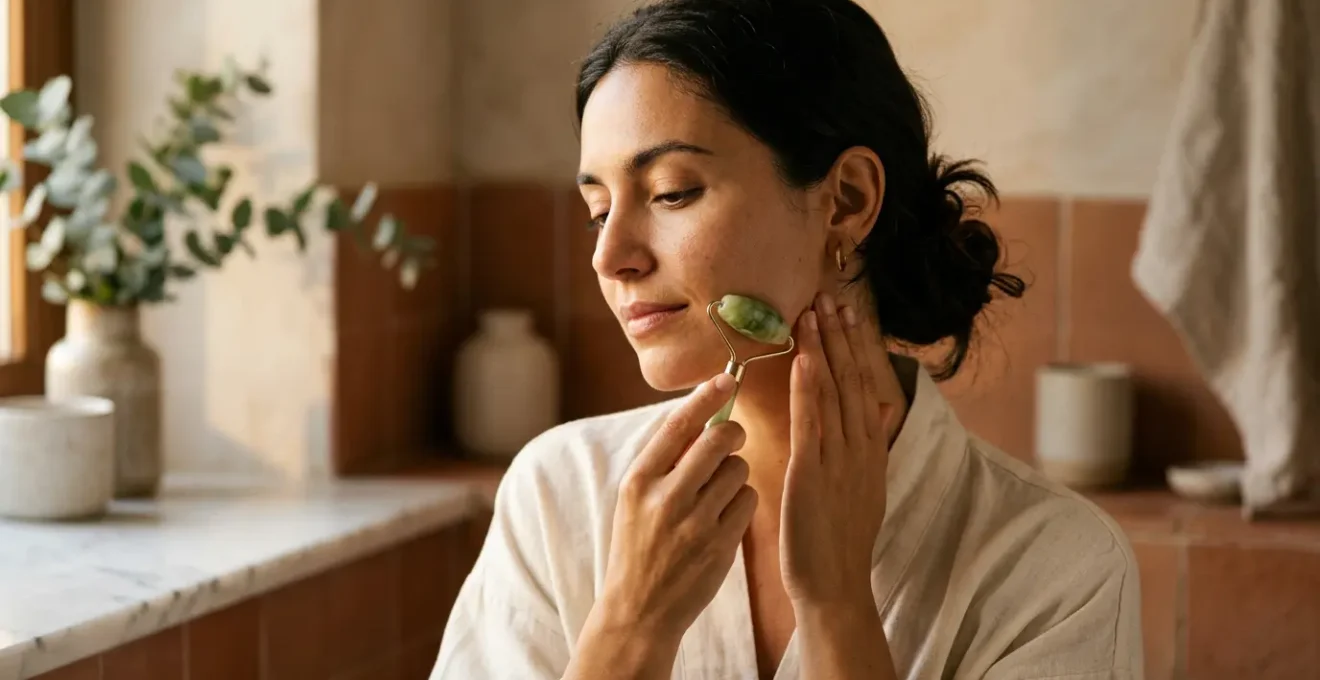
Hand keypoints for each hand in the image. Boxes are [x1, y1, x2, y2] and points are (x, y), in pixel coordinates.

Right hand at [589, 373, 758, 647]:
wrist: (639, 610)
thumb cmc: (638, 546)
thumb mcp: (633, 500)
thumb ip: (662, 460)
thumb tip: (693, 411)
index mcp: (639, 481)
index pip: (677, 424)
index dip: (706, 396)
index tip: (726, 379)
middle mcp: (666, 498)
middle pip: (718, 440)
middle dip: (732, 433)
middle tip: (731, 438)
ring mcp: (695, 523)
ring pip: (738, 469)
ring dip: (735, 472)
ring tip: (718, 491)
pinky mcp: (720, 545)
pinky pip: (748, 500)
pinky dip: (743, 501)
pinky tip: (726, 515)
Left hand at [781, 292, 892, 607]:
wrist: (836, 587)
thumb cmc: (840, 541)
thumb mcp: (863, 487)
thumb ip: (870, 446)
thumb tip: (883, 410)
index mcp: (870, 450)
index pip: (865, 385)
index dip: (856, 346)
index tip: (848, 312)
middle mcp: (860, 449)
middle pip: (853, 380)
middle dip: (841, 336)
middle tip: (831, 295)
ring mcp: (838, 460)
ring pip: (834, 393)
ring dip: (823, 349)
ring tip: (814, 311)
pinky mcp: (812, 474)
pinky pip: (812, 424)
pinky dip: (808, 389)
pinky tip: (802, 359)